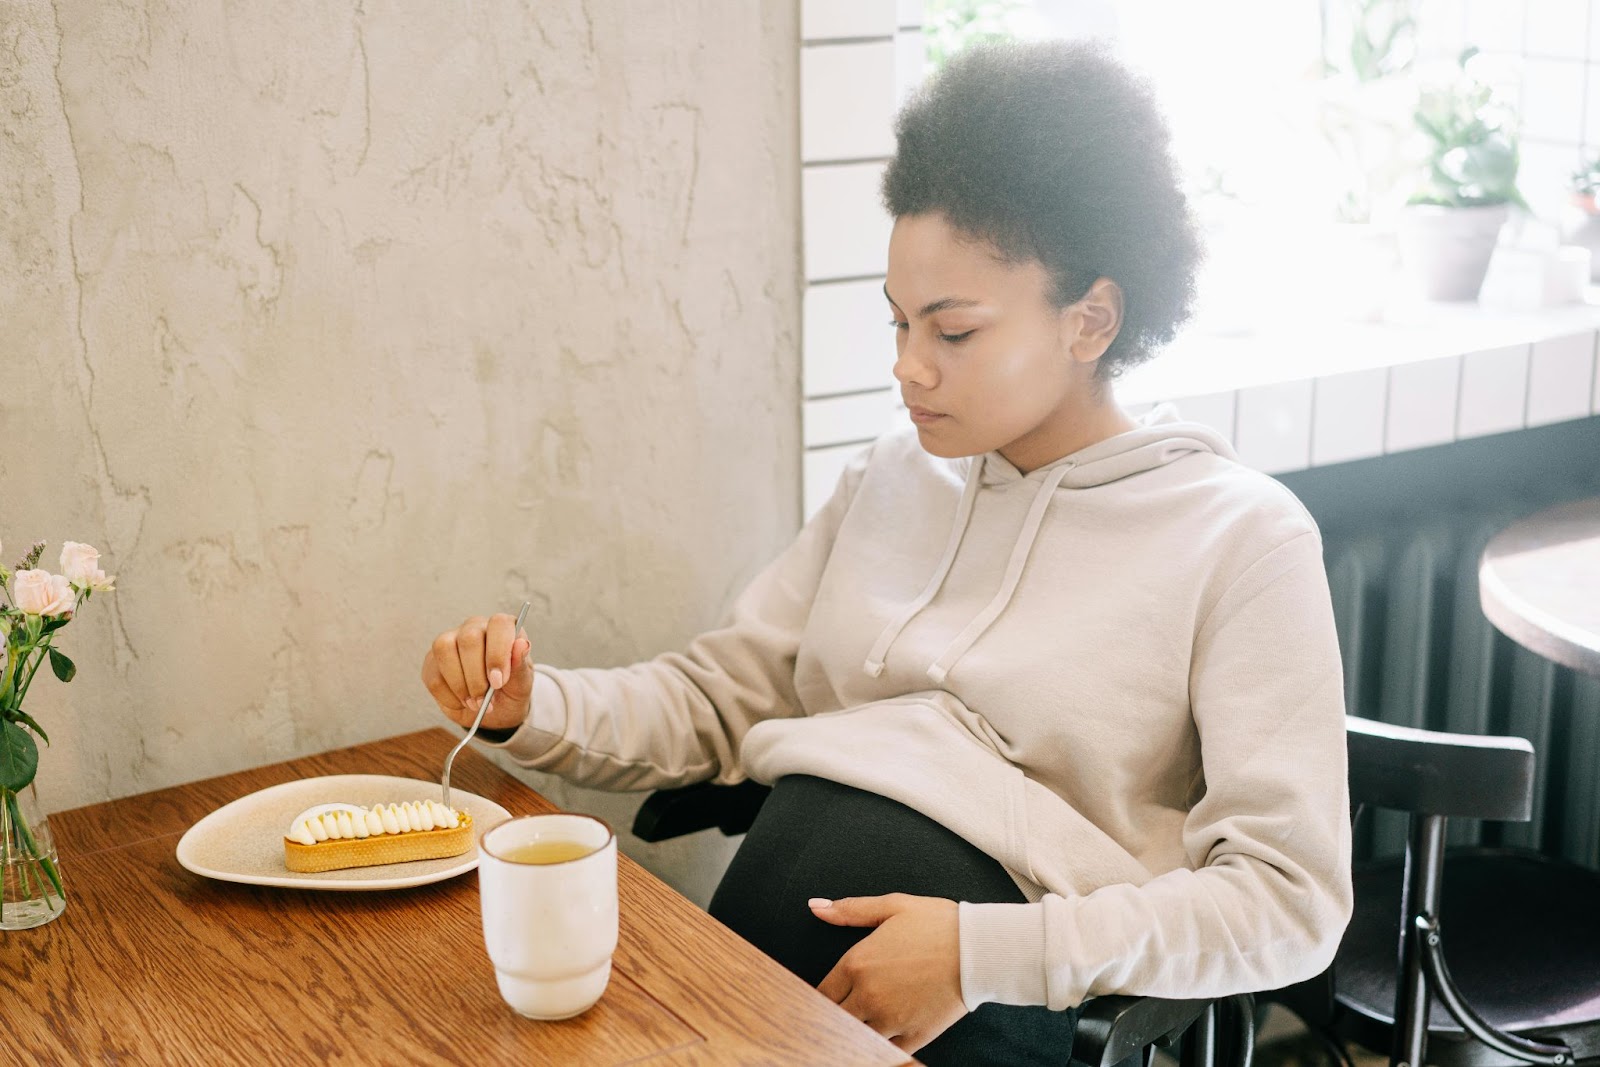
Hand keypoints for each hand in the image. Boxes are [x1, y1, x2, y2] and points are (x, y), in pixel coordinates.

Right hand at [420, 613, 533, 730]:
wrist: (494, 711)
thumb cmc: (511, 690)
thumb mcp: (522, 682)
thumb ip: (520, 664)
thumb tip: (522, 645)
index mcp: (502, 628)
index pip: (499, 624)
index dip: (497, 653)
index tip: (498, 682)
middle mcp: (475, 628)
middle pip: (469, 639)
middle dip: (476, 676)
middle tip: (485, 700)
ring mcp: (450, 641)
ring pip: (444, 650)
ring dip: (459, 685)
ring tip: (474, 703)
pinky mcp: (432, 661)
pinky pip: (433, 675)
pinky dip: (448, 696)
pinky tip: (462, 703)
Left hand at [810, 893, 967, 1053]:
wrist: (979, 949)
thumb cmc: (938, 924)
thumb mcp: (892, 906)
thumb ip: (851, 910)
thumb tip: (816, 907)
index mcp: (857, 964)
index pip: (822, 992)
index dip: (823, 995)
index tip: (829, 994)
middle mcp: (868, 996)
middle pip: (835, 1017)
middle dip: (837, 1013)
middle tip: (846, 1007)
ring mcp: (890, 1020)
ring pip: (857, 1036)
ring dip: (858, 1029)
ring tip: (866, 1020)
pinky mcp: (914, 1035)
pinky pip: (887, 1050)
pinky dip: (882, 1044)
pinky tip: (886, 1032)